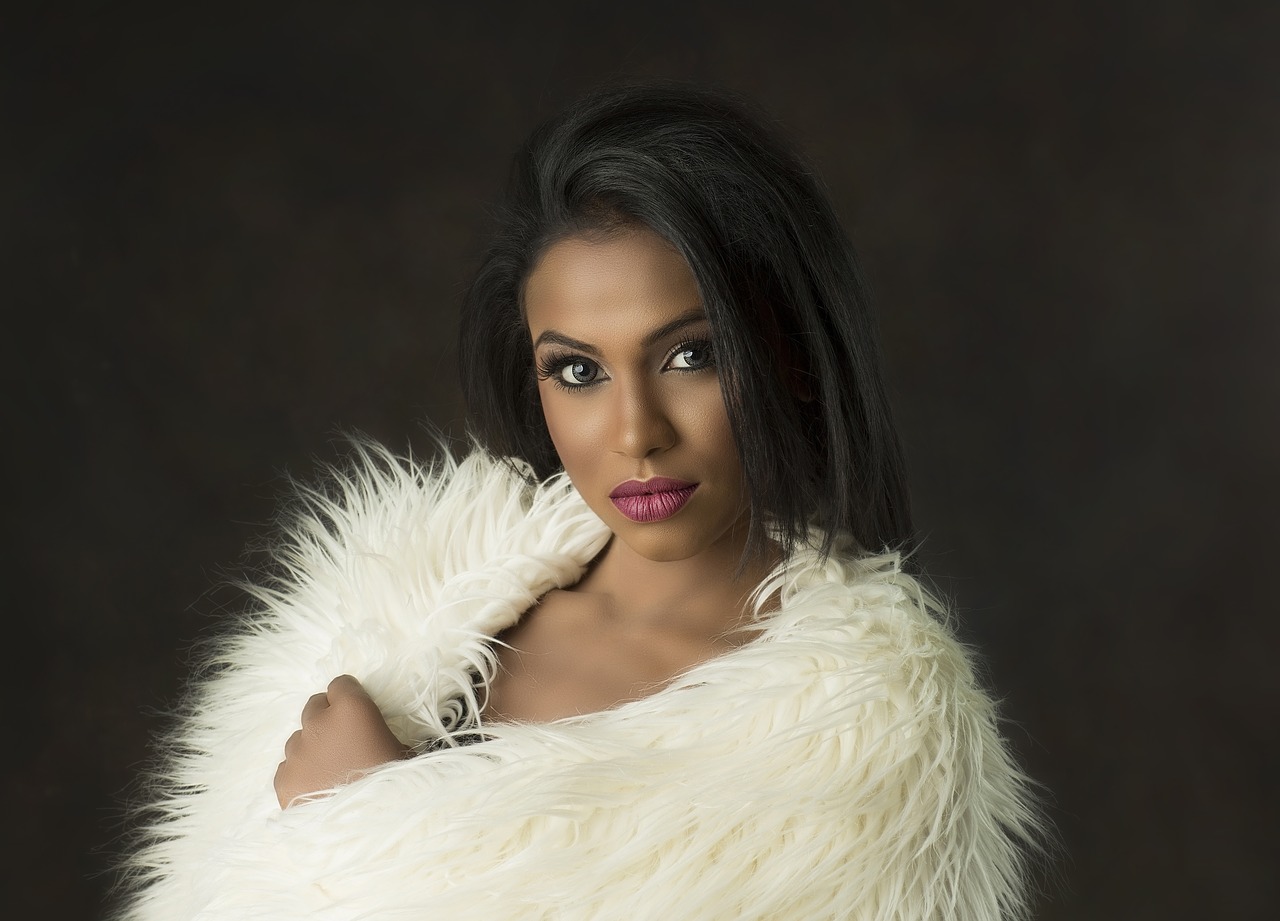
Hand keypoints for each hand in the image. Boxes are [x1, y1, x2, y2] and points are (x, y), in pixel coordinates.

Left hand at [274, 675, 410, 808]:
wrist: (371, 829)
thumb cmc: (397, 785)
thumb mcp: (401, 749)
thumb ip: (376, 732)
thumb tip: (370, 737)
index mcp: (351, 709)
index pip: (340, 684)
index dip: (349, 698)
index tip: (356, 714)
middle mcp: (318, 724)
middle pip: (314, 707)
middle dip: (326, 720)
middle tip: (343, 743)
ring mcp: (296, 752)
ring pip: (299, 739)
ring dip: (312, 749)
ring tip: (330, 772)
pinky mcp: (283, 779)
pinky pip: (288, 767)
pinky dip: (300, 774)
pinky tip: (317, 790)